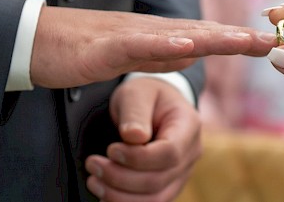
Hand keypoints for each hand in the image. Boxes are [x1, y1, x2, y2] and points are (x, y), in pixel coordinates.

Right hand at [30, 7, 274, 88]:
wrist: (31, 40)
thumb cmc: (74, 49)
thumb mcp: (125, 58)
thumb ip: (155, 56)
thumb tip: (186, 56)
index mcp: (153, 37)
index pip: (203, 39)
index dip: (237, 40)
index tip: (271, 43)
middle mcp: (147, 31)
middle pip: (201, 34)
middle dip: (240, 37)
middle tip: (278, 38)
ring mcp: (127, 36)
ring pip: (179, 36)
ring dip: (217, 38)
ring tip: (248, 39)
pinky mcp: (105, 47)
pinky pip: (140, 46)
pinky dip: (166, 45)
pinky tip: (189, 45)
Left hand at [85, 77, 200, 201]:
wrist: (155, 106)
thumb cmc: (146, 96)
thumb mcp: (137, 93)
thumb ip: (135, 112)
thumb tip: (133, 137)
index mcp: (188, 126)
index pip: (169, 153)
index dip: (138, 158)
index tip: (111, 149)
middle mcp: (190, 153)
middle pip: (159, 180)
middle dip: (120, 177)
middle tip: (93, 164)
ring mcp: (181, 173)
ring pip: (155, 199)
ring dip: (119, 195)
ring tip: (94, 180)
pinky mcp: (168, 186)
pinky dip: (124, 201)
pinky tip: (105, 191)